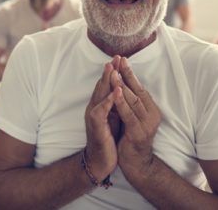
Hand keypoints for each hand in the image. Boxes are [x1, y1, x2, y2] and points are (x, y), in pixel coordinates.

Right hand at [84, 58, 120, 180]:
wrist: (101, 160)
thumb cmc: (108, 138)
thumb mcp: (114, 117)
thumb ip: (116, 104)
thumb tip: (123, 90)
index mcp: (101, 104)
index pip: (106, 84)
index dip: (113, 71)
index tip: (120, 58)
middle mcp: (95, 106)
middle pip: (102, 85)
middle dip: (109, 70)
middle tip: (115, 57)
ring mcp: (94, 115)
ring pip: (99, 94)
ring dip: (106, 81)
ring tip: (113, 68)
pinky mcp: (96, 124)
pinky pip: (102, 110)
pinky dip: (109, 100)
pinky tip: (116, 91)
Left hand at [112, 57, 160, 178]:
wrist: (135, 162)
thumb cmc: (131, 137)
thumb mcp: (132, 116)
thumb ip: (130, 102)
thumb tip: (123, 82)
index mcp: (151, 109)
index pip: (140, 87)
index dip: (130, 73)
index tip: (121, 58)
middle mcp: (152, 114)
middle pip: (137, 90)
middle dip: (126, 74)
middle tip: (117, 60)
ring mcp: (146, 124)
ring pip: (133, 100)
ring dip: (122, 85)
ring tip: (113, 72)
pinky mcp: (138, 132)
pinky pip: (128, 114)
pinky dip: (121, 102)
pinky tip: (116, 92)